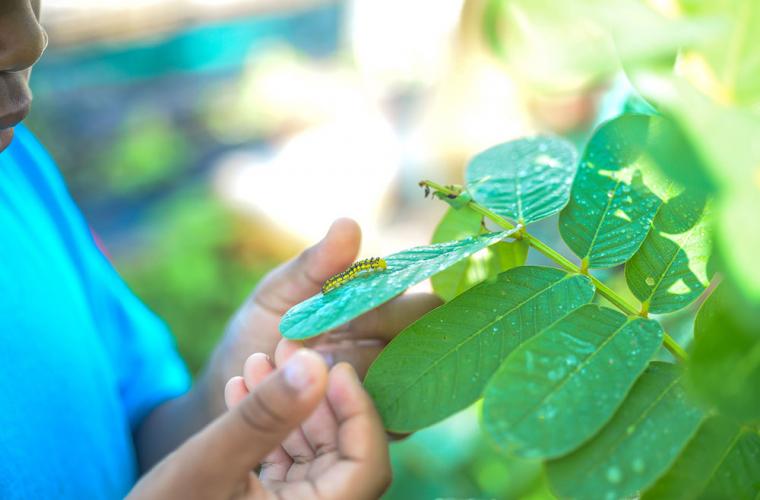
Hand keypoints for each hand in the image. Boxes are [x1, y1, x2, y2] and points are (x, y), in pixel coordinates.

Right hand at [129, 348, 390, 499]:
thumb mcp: (210, 463)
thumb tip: (316, 364)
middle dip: (316, 397)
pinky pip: (287, 460)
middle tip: (289, 350)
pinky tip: (244, 389)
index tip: (335, 366)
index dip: (359, 412)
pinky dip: (272, 426)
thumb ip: (265, 416)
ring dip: (291, 406)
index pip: (368, 466)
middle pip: (344, 452)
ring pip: (314, 451)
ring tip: (257, 361)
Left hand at [135, 219, 436, 469]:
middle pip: (422, 331)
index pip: (411, 290)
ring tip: (311, 371)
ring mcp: (390, 380)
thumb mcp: (277, 294)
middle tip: (325, 340)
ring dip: (363, 372)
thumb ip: (314, 265)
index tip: (340, 306)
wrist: (233, 392)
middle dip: (377, 332)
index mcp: (374, 300)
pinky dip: (368, 410)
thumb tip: (348, 224)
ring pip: (411, 374)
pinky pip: (402, 417)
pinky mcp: (381, 419)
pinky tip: (326, 404)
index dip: (384, 298)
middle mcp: (391, 338)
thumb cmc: (259, 332)